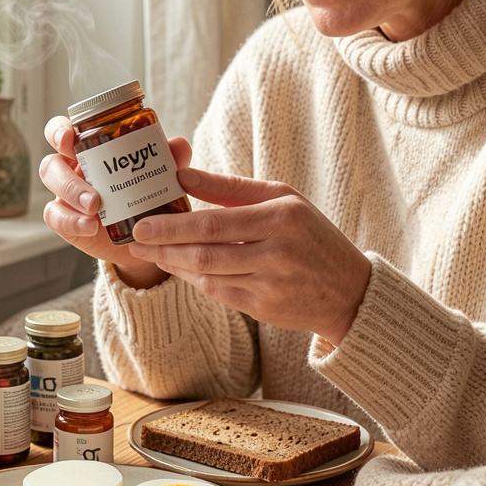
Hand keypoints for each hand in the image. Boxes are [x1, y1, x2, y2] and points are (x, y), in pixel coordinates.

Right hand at [38, 115, 192, 287]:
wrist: (143, 235)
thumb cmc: (145, 193)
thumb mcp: (159, 174)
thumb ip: (168, 158)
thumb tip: (178, 144)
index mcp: (89, 150)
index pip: (63, 132)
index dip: (60, 131)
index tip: (70, 136)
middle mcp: (73, 169)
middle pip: (52, 162)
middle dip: (62, 165)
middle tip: (85, 176)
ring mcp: (66, 196)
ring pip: (53, 187)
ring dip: (71, 193)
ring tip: (95, 205)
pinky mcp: (66, 221)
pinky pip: (56, 218)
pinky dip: (72, 221)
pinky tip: (91, 225)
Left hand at [127, 167, 370, 345]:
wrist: (350, 290)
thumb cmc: (311, 235)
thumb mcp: (283, 199)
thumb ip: (231, 188)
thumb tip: (183, 176)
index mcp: (282, 218)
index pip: (215, 222)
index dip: (175, 224)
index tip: (144, 221)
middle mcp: (277, 253)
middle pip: (206, 251)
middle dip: (164, 245)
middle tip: (135, 238)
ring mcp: (271, 285)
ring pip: (208, 275)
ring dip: (174, 264)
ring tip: (150, 251)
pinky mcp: (264, 309)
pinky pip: (218, 293)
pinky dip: (194, 280)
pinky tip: (178, 267)